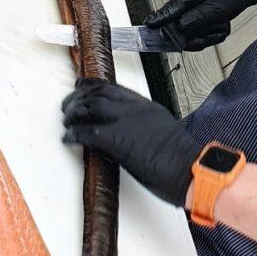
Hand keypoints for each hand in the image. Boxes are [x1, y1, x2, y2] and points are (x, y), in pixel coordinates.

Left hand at [62, 79, 200, 206]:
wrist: (190, 169)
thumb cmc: (184, 160)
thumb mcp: (165, 134)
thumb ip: (147, 129)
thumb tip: (133, 136)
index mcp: (148, 108)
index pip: (115, 89)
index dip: (94, 86)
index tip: (83, 86)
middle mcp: (135, 110)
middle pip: (99, 94)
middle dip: (79, 98)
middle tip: (67, 105)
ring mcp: (126, 123)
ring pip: (90, 107)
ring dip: (74, 113)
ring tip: (66, 121)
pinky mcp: (117, 140)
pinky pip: (87, 132)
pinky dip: (74, 134)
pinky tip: (68, 138)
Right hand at [146, 0, 256, 50]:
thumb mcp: (216, 8)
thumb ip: (197, 19)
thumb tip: (179, 28)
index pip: (170, 9)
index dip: (160, 19)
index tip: (149, 25)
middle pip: (176, 24)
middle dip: (195, 35)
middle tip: (214, 34)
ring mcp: (185, 6)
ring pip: (185, 30)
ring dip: (203, 35)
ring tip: (220, 29)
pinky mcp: (189, 14)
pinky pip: (192, 30)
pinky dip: (205, 34)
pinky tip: (217, 30)